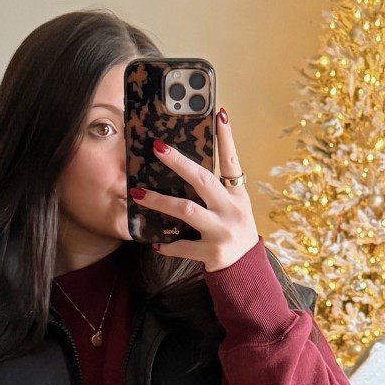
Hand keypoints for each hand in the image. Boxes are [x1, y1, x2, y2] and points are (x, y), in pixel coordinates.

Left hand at [130, 107, 259, 273]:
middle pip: (203, 180)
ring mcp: (221, 231)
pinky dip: (168, 244)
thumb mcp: (233, 206)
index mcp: (237, 195)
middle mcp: (231, 210)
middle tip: (157, 148)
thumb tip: (187, 164)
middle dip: (179, 163)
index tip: (219, 113)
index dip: (226, 138)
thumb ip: (216, 188)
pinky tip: (155, 242)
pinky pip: (183, 246)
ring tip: (138, 193)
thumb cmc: (234, 231)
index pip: (232, 161)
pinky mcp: (212, 252)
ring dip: (160, 201)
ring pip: (186, 211)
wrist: (246, 271)